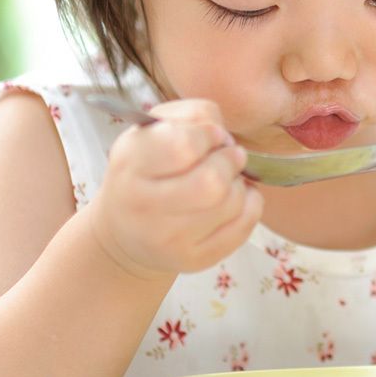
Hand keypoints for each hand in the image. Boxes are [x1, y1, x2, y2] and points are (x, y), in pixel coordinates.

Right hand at [89, 98, 262, 281]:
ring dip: (239, 183)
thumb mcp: (154, 130)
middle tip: (228, 156)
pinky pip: (244, 226)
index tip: (212, 135)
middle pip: (212, 182)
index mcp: (131, 163)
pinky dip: (250, 204)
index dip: (208, 135)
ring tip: (226, 179)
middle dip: (230, 161)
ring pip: (231, 203)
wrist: (125, 232)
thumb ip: (192, 116)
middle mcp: (142, 206)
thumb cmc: (146, 170)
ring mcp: (168, 239)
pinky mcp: (193, 259)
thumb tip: (224, 137)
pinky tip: (235, 198)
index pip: (183, 146)